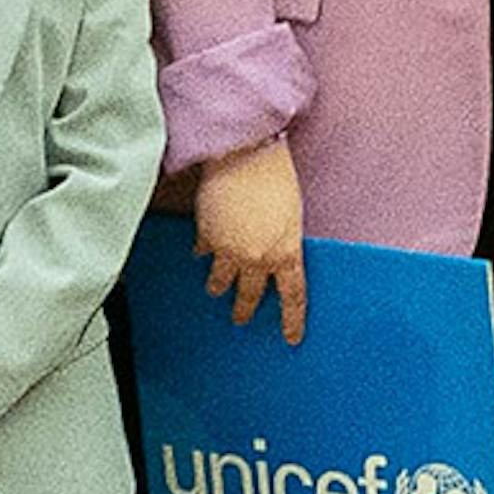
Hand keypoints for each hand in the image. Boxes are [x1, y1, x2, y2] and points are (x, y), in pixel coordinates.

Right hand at [192, 140, 310, 334]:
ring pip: (221, 283)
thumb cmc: (276, 176)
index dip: (292, 320)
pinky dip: (204, 253)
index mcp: (287, 253)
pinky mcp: (208, 237)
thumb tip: (274, 253)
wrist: (245, 155)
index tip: (291, 338)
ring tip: (215, 289)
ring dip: (218, 286)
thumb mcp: (292, 214)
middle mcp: (258, 259)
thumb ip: (283, 240)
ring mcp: (230, 251)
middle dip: (245, 310)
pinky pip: (204, 254)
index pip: (293, 296)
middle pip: (251, 296)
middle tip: (241, 318)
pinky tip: (200, 254)